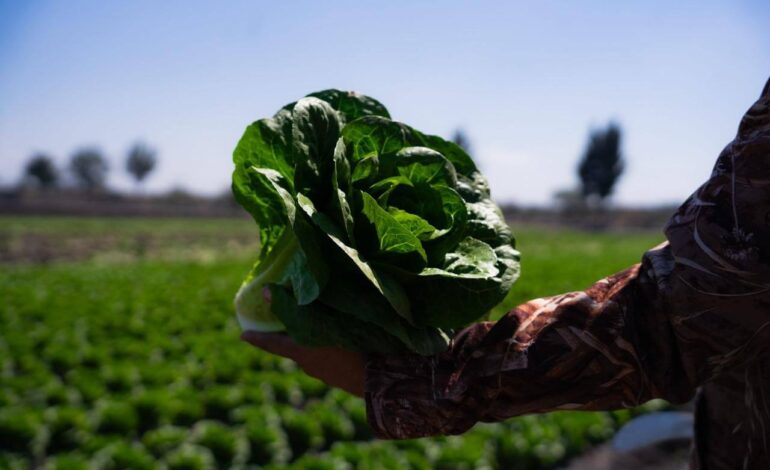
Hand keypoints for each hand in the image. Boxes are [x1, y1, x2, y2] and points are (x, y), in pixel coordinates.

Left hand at [240, 288, 365, 396]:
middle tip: (290, 318)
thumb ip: (295, 307)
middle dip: (292, 333)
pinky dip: (332, 346)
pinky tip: (345, 337)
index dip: (258, 338)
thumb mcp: (320, 322)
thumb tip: (268, 291)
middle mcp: (310, 365)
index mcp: (301, 352)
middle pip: (295, 345)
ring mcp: (327, 374)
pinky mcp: (343, 376)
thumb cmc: (350, 346)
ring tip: (326, 322)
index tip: (243, 336)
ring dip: (316, 338)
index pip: (273, 344)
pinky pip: (331, 358)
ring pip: (315, 351)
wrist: (380, 379)